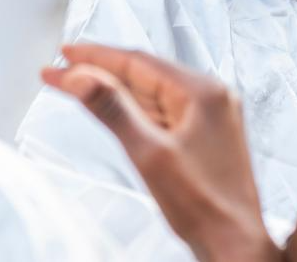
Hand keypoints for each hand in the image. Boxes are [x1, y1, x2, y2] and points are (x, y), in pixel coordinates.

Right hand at [42, 44, 278, 261]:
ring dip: (114, 90)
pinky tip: (112, 109)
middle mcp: (211, 97)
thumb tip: (82, 77)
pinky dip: (133, 109)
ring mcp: (209, 115)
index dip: (96, 56)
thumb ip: (113, 110)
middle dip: (100, 71)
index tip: (65, 54)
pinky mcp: (204, 134)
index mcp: (204, 92)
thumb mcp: (149, 154)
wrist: (235, 244)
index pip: (139, 61)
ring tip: (77, 86)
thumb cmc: (204, 206)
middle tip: (62, 70)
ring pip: (151, 92)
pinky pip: (162, 111)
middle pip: (143, 74)